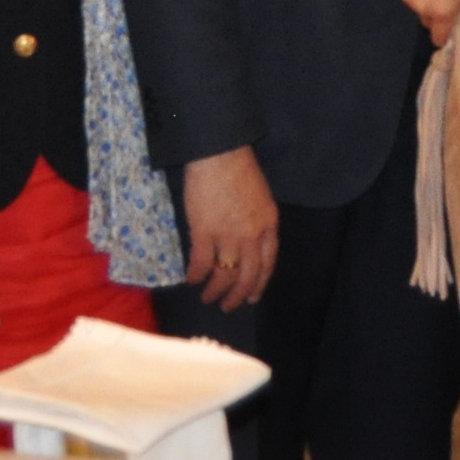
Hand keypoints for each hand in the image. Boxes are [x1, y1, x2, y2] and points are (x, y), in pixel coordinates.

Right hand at [180, 148, 278, 312]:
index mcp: (268, 225)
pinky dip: (196, 275)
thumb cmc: (239, 167)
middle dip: (237, 296)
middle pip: (248, 276)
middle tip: (228, 307)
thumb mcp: (260, 196)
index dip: (259, 284)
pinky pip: (202, 263)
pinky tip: (191, 280)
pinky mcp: (205, 232)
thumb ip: (257, 221)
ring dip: (215, 291)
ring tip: (207, 298)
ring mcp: (229, 236)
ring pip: (225, 275)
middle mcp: (252, 235)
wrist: (219, 153)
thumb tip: (245, 241)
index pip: (267, 264)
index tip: (252, 297)